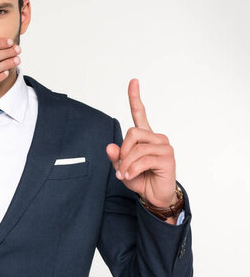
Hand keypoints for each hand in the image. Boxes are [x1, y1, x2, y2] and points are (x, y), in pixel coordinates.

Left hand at [106, 79, 177, 208]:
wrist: (155, 197)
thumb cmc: (140, 179)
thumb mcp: (122, 167)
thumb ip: (115, 157)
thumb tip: (110, 146)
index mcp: (145, 136)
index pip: (139, 113)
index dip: (135, 97)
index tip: (134, 81)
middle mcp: (156, 138)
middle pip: (132, 132)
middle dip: (123, 150)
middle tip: (121, 166)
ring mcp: (164, 147)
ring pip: (137, 147)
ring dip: (126, 163)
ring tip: (124, 174)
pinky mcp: (168, 158)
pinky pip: (143, 159)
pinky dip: (132, 169)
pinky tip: (130, 176)